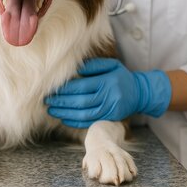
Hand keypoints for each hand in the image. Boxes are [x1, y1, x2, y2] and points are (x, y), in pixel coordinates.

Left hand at [45, 58, 171, 128]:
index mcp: (107, 81)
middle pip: (81, 101)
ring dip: (65, 113)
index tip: (52, 88)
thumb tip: (76, 69)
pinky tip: (63, 118)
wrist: (140, 93)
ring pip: (83, 114)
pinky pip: (89, 122)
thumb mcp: (111, 65)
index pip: (82, 86)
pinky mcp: (108, 118)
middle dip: (62, 101)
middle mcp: (108, 96)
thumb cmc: (121, 76)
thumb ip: (94, 66)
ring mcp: (109, 109)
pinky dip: (75, 121)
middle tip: (47, 100)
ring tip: (51, 110)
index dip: (66, 89)